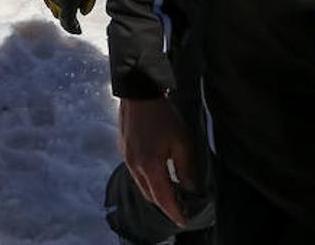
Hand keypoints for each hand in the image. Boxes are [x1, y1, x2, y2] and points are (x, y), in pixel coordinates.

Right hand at [120, 98, 197, 227]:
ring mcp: (127, 158)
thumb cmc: (162, 116)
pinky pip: (136, 174)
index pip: (163, 198)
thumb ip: (186, 169)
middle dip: (165, 204)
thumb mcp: (182, 142)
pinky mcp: (124, 150)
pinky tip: (159, 175)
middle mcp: (134, 166)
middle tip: (181, 208)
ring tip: (172, 193)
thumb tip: (190, 187)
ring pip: (142, 185)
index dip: (174, 211)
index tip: (184, 220)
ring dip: (156, 193)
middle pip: (150, 195)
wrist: (138, 93)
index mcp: (149, 166)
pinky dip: (148, 181)